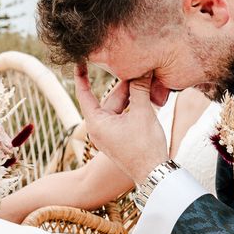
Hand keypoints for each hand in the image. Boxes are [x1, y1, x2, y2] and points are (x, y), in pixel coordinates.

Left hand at [74, 64, 168, 183]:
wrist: (154, 173)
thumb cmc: (145, 146)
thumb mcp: (143, 113)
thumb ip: (140, 89)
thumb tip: (142, 69)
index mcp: (96, 122)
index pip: (84, 94)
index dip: (82, 76)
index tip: (79, 60)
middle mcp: (99, 128)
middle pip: (110, 98)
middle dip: (125, 85)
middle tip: (141, 69)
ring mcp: (110, 134)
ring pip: (120, 107)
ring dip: (134, 96)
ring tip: (149, 82)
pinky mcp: (120, 138)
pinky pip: (125, 116)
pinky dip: (135, 107)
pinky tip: (149, 97)